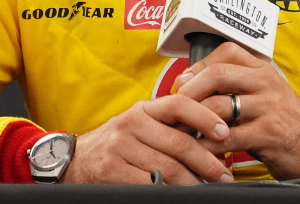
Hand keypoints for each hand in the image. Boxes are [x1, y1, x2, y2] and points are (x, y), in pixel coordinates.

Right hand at [61, 96, 234, 184]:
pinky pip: (150, 185)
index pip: (179, 104)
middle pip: (179, 143)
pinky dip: (170, 193)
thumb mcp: (139, 126)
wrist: (74, 161)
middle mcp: (130, 124)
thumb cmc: (115, 145)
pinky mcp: (111, 171)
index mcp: (142, 110)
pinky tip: (179, 195)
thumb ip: (168, 126)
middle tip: (224, 176)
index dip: (205, 117)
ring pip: (168, 168)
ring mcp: (119, 148)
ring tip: (207, 189)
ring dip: (193, 183)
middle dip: (208, 162)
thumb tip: (212, 136)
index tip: (225, 132)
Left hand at [172, 42, 299, 179]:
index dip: (198, 66)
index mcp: (262, 69)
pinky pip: (227, 137)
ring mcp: (269, 108)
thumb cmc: (279, 120)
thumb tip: (189, 82)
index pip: (227, 52)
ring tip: (181, 131)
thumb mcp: (262, 93)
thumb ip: (235, 85)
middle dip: (190, 91)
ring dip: (194, 121)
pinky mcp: (268, 134)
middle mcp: (266, 83)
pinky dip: (208, 145)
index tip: (182, 83)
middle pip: (218, 75)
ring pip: (219, 107)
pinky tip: (199, 150)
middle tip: (175, 107)